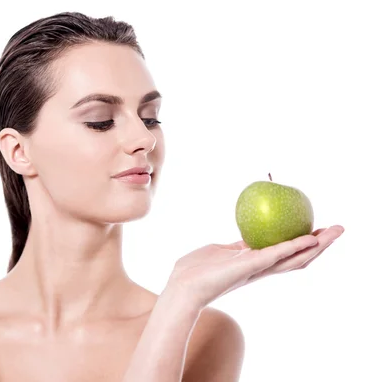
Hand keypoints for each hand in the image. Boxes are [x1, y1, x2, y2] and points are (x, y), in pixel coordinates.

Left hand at [166, 225, 344, 308]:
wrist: (182, 287)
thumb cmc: (194, 271)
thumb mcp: (218, 254)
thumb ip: (233, 250)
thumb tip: (240, 243)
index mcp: (252, 266)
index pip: (284, 256)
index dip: (302, 246)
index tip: (316, 232)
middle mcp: (259, 270)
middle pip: (297, 258)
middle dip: (319, 245)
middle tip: (337, 230)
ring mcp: (256, 269)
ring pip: (294, 258)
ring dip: (317, 245)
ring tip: (335, 232)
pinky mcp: (250, 266)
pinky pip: (276, 254)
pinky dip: (295, 246)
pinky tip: (309, 237)